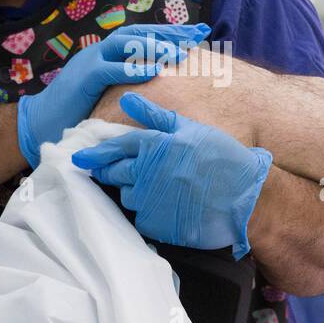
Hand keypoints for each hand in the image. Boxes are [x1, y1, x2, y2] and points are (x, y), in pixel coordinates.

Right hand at [17, 22, 209, 167]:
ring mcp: (90, 61)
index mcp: (109, 53)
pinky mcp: (83, 78)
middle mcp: (101, 51)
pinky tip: (153, 71)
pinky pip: (109, 70)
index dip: (171, 32)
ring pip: (125, 45)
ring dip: (153, 47)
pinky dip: (131, 69)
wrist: (41, 122)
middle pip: (139, 33)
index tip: (199, 32)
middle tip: (198, 33)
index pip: (144, 36)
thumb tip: (162, 81)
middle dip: (169, 33)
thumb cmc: (79, 111)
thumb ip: (129, 81)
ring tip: (179, 53)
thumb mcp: (109, 92)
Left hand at [70, 92, 272, 258]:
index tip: (80, 157)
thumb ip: (155, 115)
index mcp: (152, 146)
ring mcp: (148, 201)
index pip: (115, 148)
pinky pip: (141, 218)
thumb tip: (126, 97)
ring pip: (127, 196)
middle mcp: (144, 174)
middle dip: (108, 172)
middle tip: (106, 171)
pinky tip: (167, 206)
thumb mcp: (190, 128)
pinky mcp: (155, 225)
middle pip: (114, 173)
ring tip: (156, 188)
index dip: (96, 152)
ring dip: (133, 191)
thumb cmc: (221, 158)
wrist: (244, 197)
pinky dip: (149, 211)